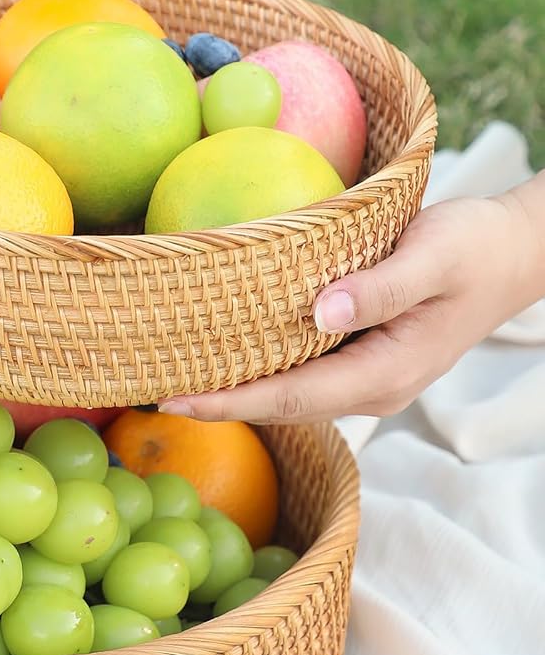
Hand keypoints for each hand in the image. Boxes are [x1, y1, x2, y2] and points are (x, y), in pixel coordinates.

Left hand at [160, 178, 544, 424]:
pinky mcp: (362, 355)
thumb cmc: (475, 249)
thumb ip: (380, 288)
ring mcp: (367, 376)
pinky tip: (222, 349)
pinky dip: (258, 365)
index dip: (230, 403)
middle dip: (218, 404)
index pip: (290, 398)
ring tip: (170, 376)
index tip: (172, 400)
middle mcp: (372, 387)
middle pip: (281, 404)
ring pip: (289, 391)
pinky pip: (302, 369)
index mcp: (386, 372)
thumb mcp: (433, 256)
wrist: (513, 254)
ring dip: (234, 388)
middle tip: (147, 391)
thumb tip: (321, 311)